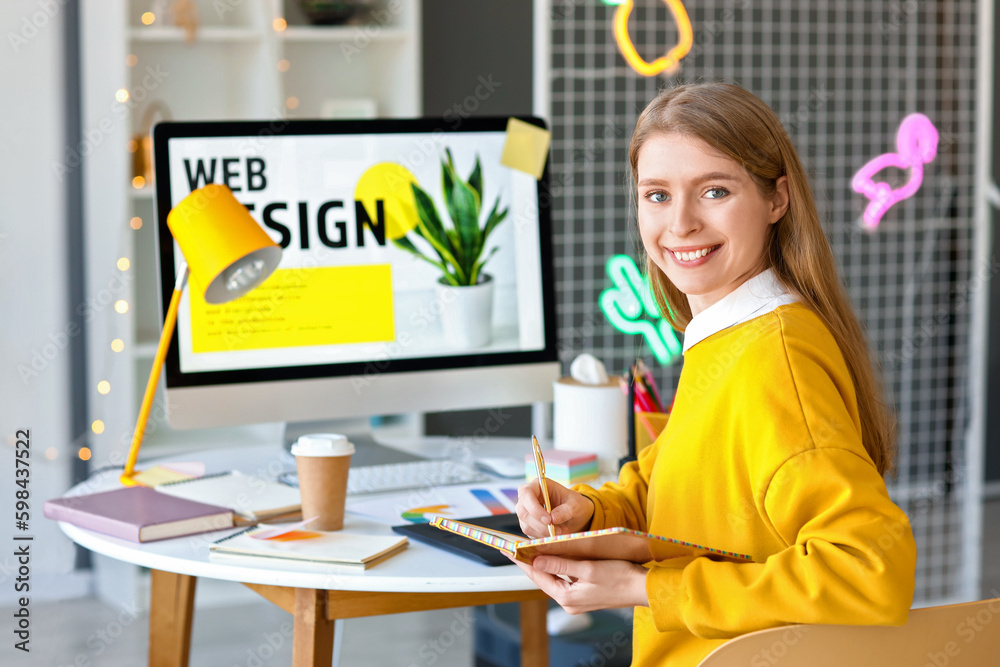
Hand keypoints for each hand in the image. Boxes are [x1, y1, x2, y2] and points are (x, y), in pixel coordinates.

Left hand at [511, 555, 648, 613]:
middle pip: (543, 579)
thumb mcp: (587, 568)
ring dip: (542, 564)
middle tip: (514, 548)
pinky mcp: (584, 595)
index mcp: (567, 597)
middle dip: (529, 562)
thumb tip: (537, 561)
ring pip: (553, 579)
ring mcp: (576, 600)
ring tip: (528, 550)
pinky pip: (564, 580)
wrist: (642, 588)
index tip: (508, 550)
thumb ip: (560, 564)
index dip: (522, 562)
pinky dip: (556, 568)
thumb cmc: (619, 577)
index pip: (538, 577)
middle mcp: (569, 602)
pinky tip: (552, 558)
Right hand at [515, 478, 593, 537]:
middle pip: (522, 511)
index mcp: (538, 485)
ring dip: (543, 532)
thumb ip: (566, 510)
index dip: (534, 507)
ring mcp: (526, 511)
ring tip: (561, 531)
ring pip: (526, 524)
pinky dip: (543, 536)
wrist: (576, 515)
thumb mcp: (575, 505)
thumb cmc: (574, 504)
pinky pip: (530, 533)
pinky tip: (555, 533)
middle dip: (539, 524)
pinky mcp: (528, 524)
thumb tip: (553, 518)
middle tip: (557, 530)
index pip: (526, 493)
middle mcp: (528, 497)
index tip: (548, 520)